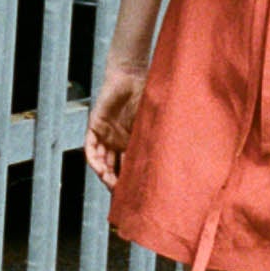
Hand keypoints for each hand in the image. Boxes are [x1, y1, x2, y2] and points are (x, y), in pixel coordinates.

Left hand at [84, 60, 147, 189]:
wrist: (131, 75)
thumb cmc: (147, 95)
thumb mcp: (153, 121)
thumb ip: (159, 136)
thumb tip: (179, 156)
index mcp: (133, 143)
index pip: (130, 166)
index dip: (131, 181)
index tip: (136, 194)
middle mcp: (118, 142)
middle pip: (114, 168)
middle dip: (116, 182)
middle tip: (122, 195)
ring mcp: (106, 135)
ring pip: (101, 161)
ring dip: (105, 173)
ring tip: (111, 184)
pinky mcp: (95, 126)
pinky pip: (90, 147)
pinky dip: (94, 159)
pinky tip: (99, 169)